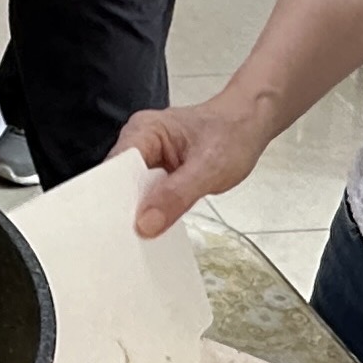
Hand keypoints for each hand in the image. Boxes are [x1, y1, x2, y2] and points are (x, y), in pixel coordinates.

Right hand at [115, 91, 280, 236]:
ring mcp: (147, 157)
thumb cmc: (233, 132)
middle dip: (124, 210)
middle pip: (117, 182)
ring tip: (143, 235)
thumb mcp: (210, 168)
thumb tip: (145, 223)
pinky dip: (150, 211)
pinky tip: (155, 225)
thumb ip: (176, 196)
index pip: (115, 167)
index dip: (113, 197)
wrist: (249, 123)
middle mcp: (139, 141)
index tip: (117, 227)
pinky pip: (145, 195)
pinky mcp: (156, 172)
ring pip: (130, 192)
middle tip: (130, 239)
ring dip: (138, 213)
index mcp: (145, 130)